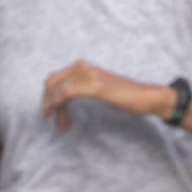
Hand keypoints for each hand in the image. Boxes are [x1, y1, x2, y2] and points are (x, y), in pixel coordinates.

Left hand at [42, 60, 171, 130]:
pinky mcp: (94, 86)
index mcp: (80, 66)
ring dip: (55, 110)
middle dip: (48, 103)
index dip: (47, 96)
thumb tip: (56, 102)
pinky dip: (59, 108)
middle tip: (55, 121)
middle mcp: (81, 66)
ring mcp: (87, 75)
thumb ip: (78, 89)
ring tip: (63, 125)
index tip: (50, 113)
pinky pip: (66, 94)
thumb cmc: (121, 95)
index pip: (53, 79)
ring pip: (57, 91)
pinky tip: (64, 120)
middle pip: (51, 84)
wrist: (144, 96)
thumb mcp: (94, 88)